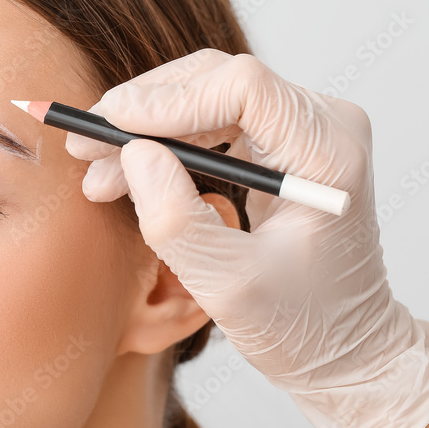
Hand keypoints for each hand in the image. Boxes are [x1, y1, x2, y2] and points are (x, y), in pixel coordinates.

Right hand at [65, 48, 428, 427]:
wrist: (344, 348)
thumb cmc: (301, 325)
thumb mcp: (226, 285)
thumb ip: (175, 219)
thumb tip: (134, 154)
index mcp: (327, 154)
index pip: (243, 88)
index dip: (166, 101)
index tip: (107, 128)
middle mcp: (323, 125)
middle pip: (217, 79)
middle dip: (143, 111)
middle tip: (84, 148)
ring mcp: (303, 129)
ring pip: (206, 94)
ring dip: (145, 128)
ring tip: (96, 171)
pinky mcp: (282, 143)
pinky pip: (212, 119)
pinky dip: (164, 141)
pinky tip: (126, 172)